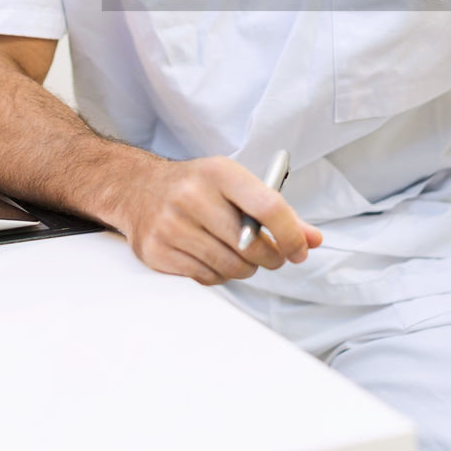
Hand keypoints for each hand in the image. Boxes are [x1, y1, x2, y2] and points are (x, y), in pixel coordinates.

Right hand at [121, 155, 322, 285]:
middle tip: (270, 255)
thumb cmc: (196, 186)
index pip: (268, 205)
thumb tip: (312, 239)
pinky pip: (206, 279)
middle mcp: (192, 196)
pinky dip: (218, 274)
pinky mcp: (157, 251)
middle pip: (251, 245)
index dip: (291, 234)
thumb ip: (276, 211)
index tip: (300, 249)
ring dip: (245, 268)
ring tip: (238, 253)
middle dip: (270, 257)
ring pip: (231, 267)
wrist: (138, 188)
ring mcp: (171, 225)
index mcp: (218, 172)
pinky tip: (212, 256)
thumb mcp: (234, 184)